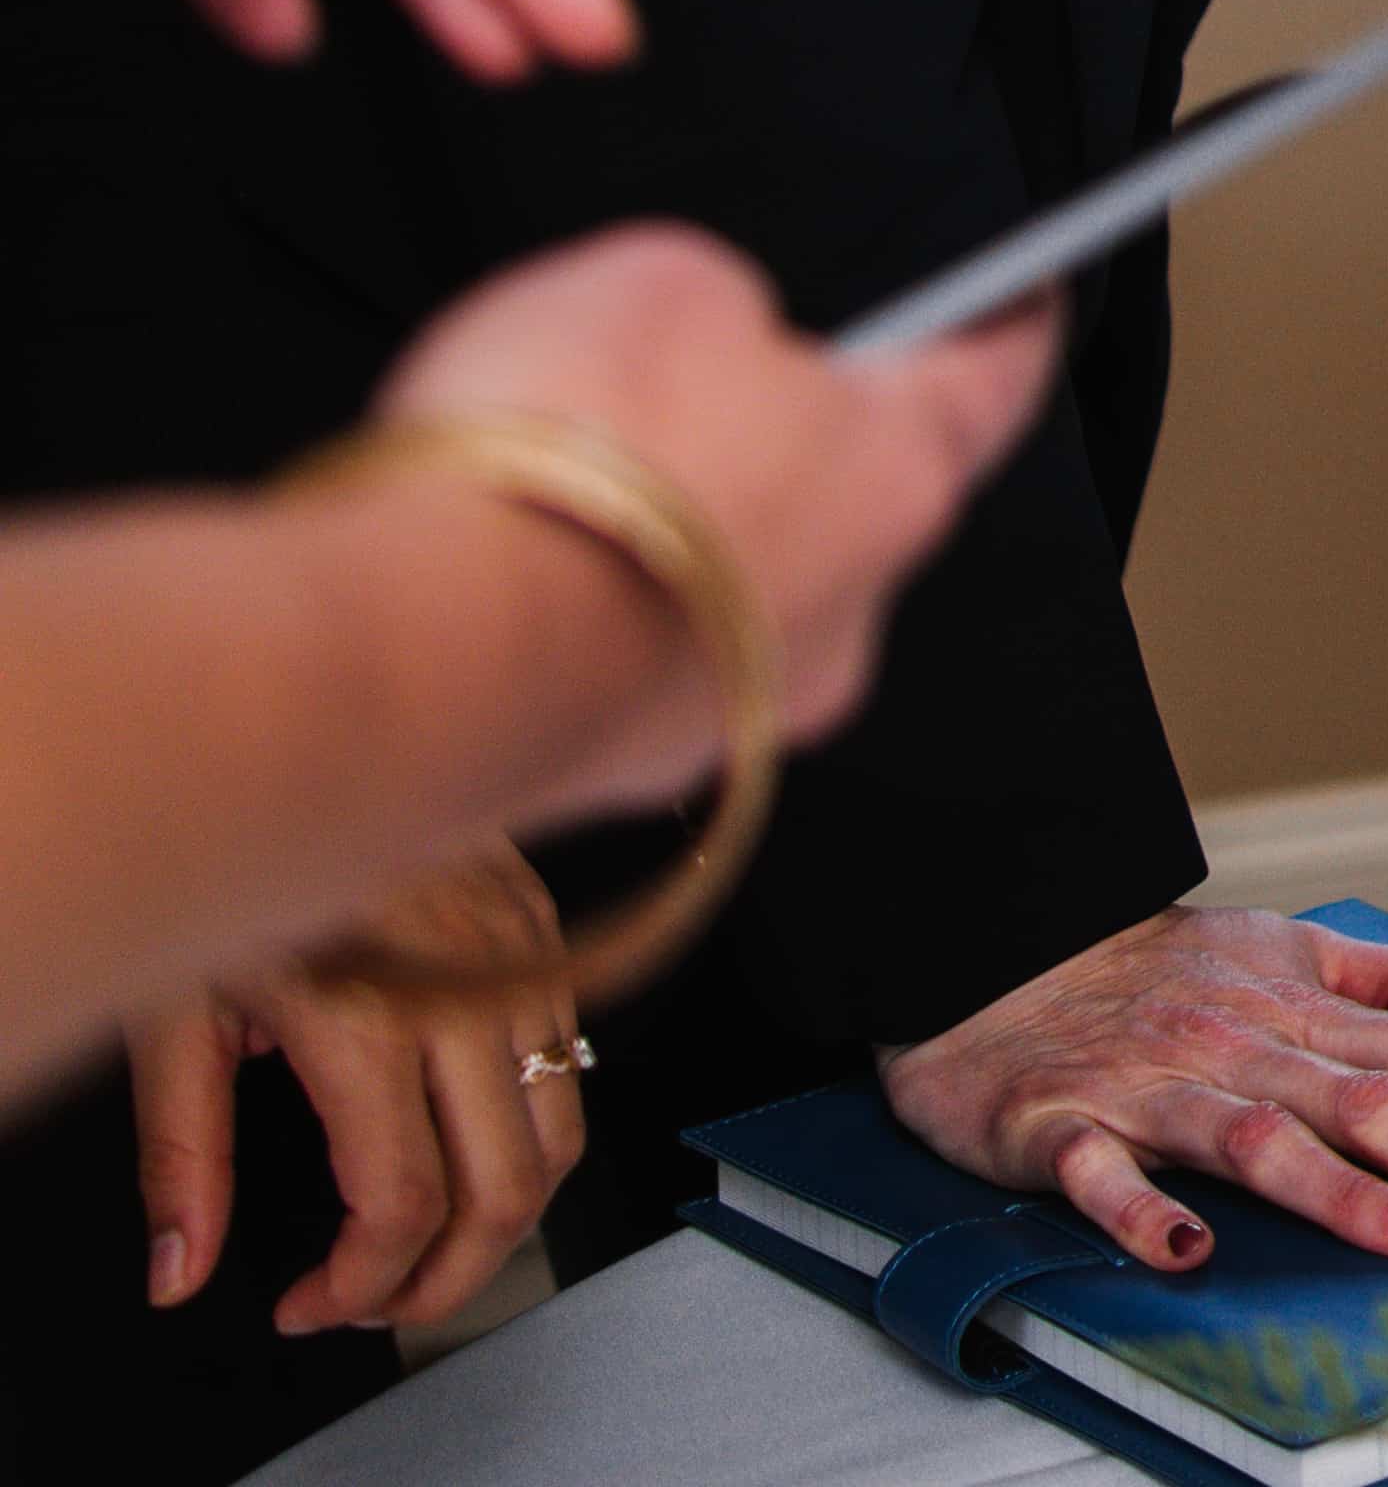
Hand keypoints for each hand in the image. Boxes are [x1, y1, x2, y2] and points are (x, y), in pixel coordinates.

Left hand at [135, 845, 573, 1337]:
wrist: (307, 728)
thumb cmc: (229, 845)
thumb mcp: (172, 1008)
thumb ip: (182, 1156)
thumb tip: (181, 1267)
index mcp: (372, 1016)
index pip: (403, 1201)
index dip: (362, 1283)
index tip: (312, 1303)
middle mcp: (468, 990)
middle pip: (510, 1187)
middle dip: (450, 1280)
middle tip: (384, 1304)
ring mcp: (523, 959)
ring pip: (566, 1136)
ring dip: (502, 1218)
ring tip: (430, 1247)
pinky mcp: (546, 936)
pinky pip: (571, 1065)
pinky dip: (530, 1136)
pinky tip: (464, 1146)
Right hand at [374, 226, 1062, 825]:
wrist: (427, 655)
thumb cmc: (577, 441)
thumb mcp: (664, 284)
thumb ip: (724, 315)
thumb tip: (715, 361)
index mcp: (902, 477)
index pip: (994, 386)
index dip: (1006, 332)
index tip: (1026, 297)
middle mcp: (851, 616)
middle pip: (852, 505)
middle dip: (791, 450)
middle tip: (711, 393)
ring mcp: (742, 718)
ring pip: (736, 603)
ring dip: (680, 547)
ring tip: (579, 485)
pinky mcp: (624, 779)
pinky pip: (632, 669)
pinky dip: (597, 620)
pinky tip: (521, 575)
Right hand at [884, 908, 1387, 1275]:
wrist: (983, 952)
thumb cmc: (1144, 966)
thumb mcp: (1279, 946)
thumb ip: (1381, 979)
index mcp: (1304, 1006)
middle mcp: (1245, 1043)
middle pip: (1372, 1099)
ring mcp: (1155, 1085)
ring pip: (1261, 1138)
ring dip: (1342, 1191)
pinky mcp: (1063, 1127)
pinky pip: (1106, 1175)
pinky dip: (1144, 1214)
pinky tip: (1188, 1251)